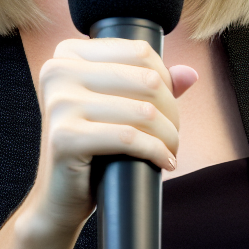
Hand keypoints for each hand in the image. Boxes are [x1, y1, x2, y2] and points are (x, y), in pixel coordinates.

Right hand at [18, 38, 193, 242]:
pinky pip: (130, 139)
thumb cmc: (92, 146)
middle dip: (171, 110)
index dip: (165, 79)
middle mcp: (58, 72)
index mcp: (67, 55)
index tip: (165, 105)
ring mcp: (59, 104)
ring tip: (170, 149)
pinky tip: (165, 162)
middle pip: (147, 80)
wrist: (58, 197)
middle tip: (171, 134)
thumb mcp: (118, 106)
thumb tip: (190, 74)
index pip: (140, 52)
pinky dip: (157, 152)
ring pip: (144, 112)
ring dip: (169, 135)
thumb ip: (152, 84)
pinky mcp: (65, 137)